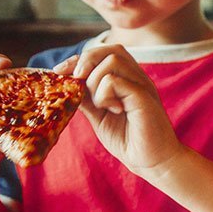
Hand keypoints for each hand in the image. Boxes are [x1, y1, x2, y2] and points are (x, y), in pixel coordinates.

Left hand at [63, 45, 182, 172]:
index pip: (104, 53)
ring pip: (112, 60)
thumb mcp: (99, 116)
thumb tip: (66, 83)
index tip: (60, 72)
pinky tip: (113, 110)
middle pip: (110, 50)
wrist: (151, 162)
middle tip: (77, 83)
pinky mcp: (143, 97)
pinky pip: (115, 81)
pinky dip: (104, 95)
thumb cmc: (128, 140)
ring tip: (101, 105)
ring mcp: (142, 85)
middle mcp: (137, 78)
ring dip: (95, 82)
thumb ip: (87, 98)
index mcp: (128, 79)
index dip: (79, 59)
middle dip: (85, 62)